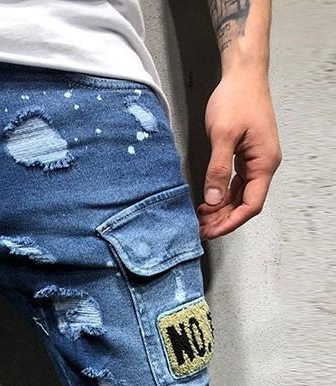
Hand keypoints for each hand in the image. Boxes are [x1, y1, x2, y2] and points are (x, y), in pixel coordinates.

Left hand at [197, 71, 281, 239]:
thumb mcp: (223, 135)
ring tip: (201, 219)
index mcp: (264, 162)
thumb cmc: (237, 97)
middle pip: (246, 203)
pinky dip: (222, 194)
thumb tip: (213, 198)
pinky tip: (208, 201)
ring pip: (240, 194)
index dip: (231, 222)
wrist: (243, 74)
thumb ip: (218, 169)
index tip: (212, 231)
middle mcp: (263, 164)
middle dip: (224, 219)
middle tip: (201, 229)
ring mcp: (255, 160)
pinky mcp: (246, 155)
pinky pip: (236, 182)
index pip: (251, 204)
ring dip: (222, 209)